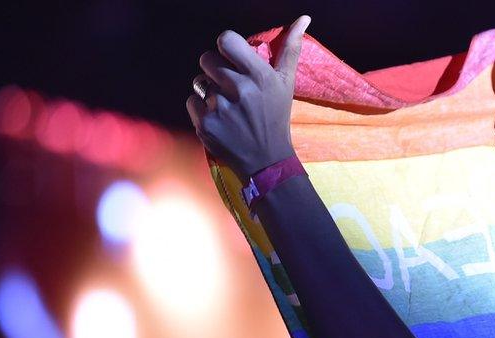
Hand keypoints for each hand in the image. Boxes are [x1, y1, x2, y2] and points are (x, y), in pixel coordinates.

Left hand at [186, 15, 310, 177]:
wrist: (267, 162)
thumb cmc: (276, 118)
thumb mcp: (286, 84)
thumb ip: (290, 49)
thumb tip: (303, 18)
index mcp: (260, 76)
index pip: (226, 40)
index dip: (225, 47)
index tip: (231, 58)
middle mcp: (241, 90)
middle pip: (207, 59)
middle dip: (215, 69)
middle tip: (229, 86)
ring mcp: (222, 108)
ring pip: (198, 82)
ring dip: (208, 90)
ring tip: (226, 105)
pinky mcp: (206, 125)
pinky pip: (191, 101)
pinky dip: (201, 109)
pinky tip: (218, 119)